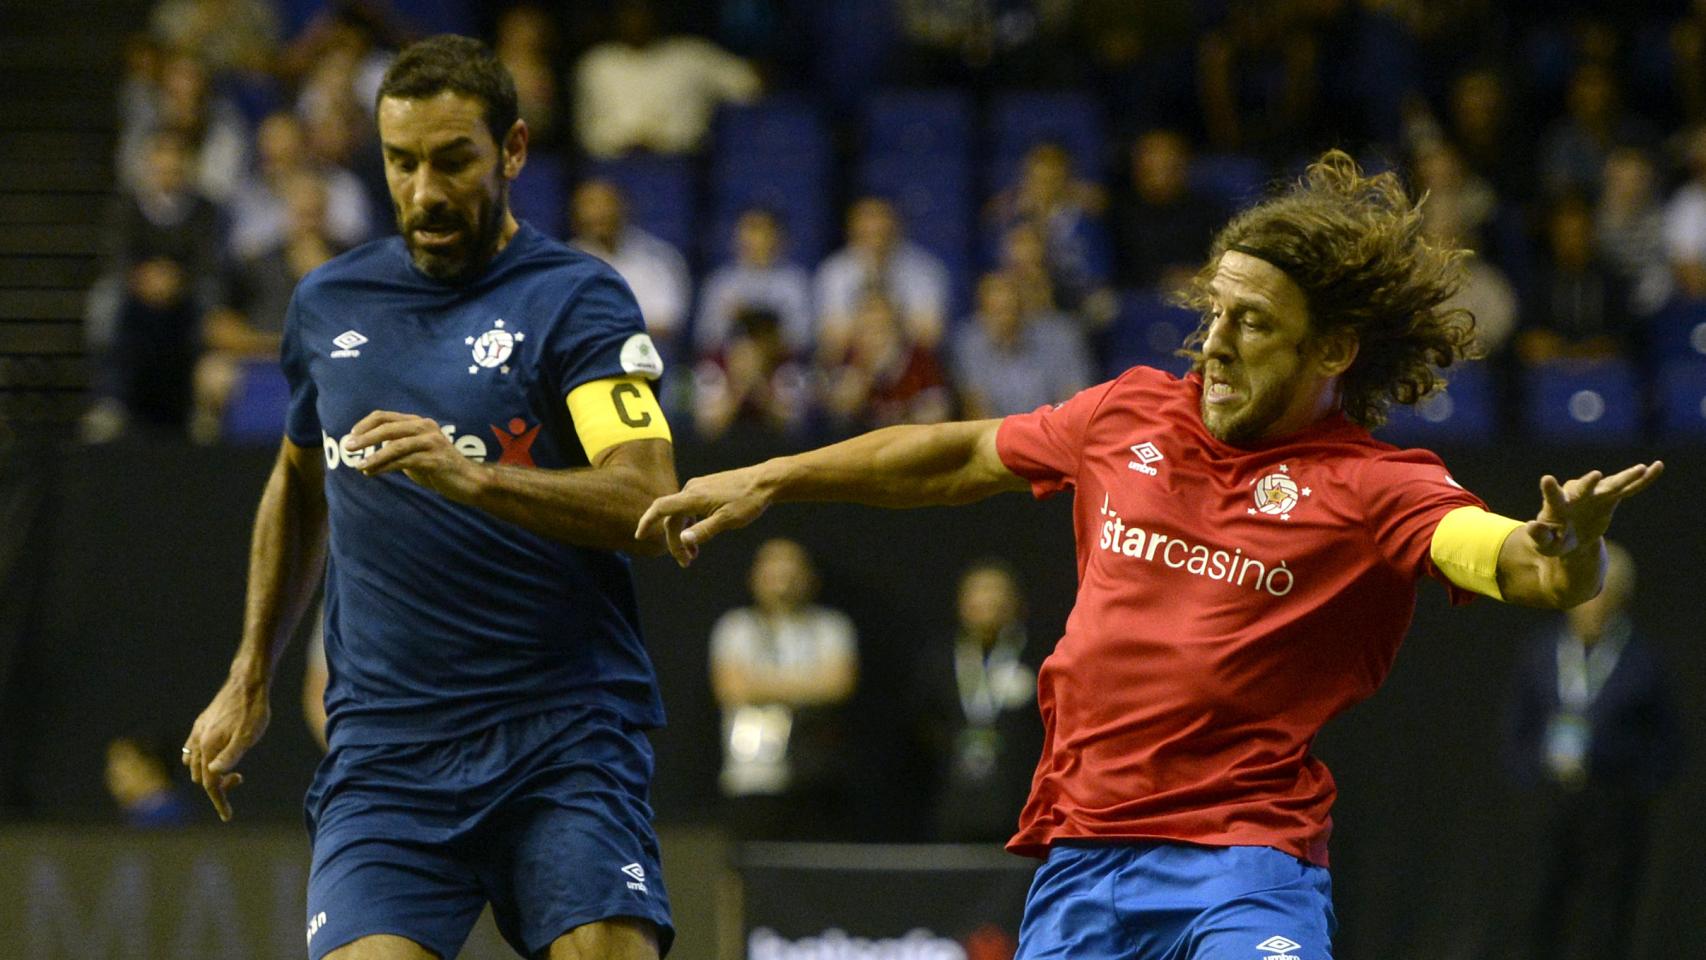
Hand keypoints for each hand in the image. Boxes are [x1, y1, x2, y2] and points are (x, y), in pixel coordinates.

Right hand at [182, 677, 270, 821]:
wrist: (248, 683)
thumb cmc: (253, 711)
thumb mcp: (247, 737)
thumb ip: (230, 757)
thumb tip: (214, 776)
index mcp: (208, 747)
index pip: (209, 783)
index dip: (219, 801)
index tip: (227, 816)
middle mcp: (199, 741)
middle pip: (200, 776)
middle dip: (216, 785)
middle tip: (239, 779)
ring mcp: (198, 731)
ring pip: (193, 763)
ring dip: (207, 773)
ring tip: (229, 770)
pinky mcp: (202, 723)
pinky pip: (192, 748)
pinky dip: (198, 759)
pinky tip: (211, 758)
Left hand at [344, 411, 480, 498]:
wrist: (466, 481)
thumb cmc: (438, 467)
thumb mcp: (414, 452)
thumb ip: (396, 447)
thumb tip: (367, 448)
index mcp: (418, 422)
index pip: (385, 416)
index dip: (365, 424)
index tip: (351, 435)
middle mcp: (425, 427)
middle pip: (388, 427)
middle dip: (365, 438)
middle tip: (348, 447)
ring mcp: (431, 442)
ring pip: (395, 446)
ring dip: (373, 456)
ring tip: (358, 465)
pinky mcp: (435, 459)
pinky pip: (404, 462)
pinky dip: (385, 467)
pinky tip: (372, 472)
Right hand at [635, 464, 774, 566]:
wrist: (765, 481)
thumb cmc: (748, 501)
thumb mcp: (728, 520)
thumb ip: (704, 530)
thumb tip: (683, 540)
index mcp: (693, 497)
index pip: (661, 508)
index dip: (647, 521)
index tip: (638, 536)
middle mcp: (692, 489)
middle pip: (672, 517)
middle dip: (675, 541)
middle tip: (686, 562)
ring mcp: (698, 487)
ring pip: (681, 513)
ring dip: (683, 534)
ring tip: (694, 554)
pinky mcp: (706, 488)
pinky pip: (689, 507)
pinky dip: (690, 524)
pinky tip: (698, 536)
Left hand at [1523, 461, 1663, 556]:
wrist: (1570, 538)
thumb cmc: (1553, 540)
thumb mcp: (1545, 544)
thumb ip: (1539, 536)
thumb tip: (1531, 526)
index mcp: (1556, 507)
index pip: (1552, 497)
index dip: (1550, 489)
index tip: (1547, 479)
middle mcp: (1575, 495)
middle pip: (1582, 487)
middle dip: (1589, 483)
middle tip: (1596, 476)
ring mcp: (1594, 494)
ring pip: (1611, 485)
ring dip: (1626, 478)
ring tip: (1641, 469)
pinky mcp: (1610, 497)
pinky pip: (1628, 488)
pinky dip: (1642, 480)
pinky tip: (1657, 467)